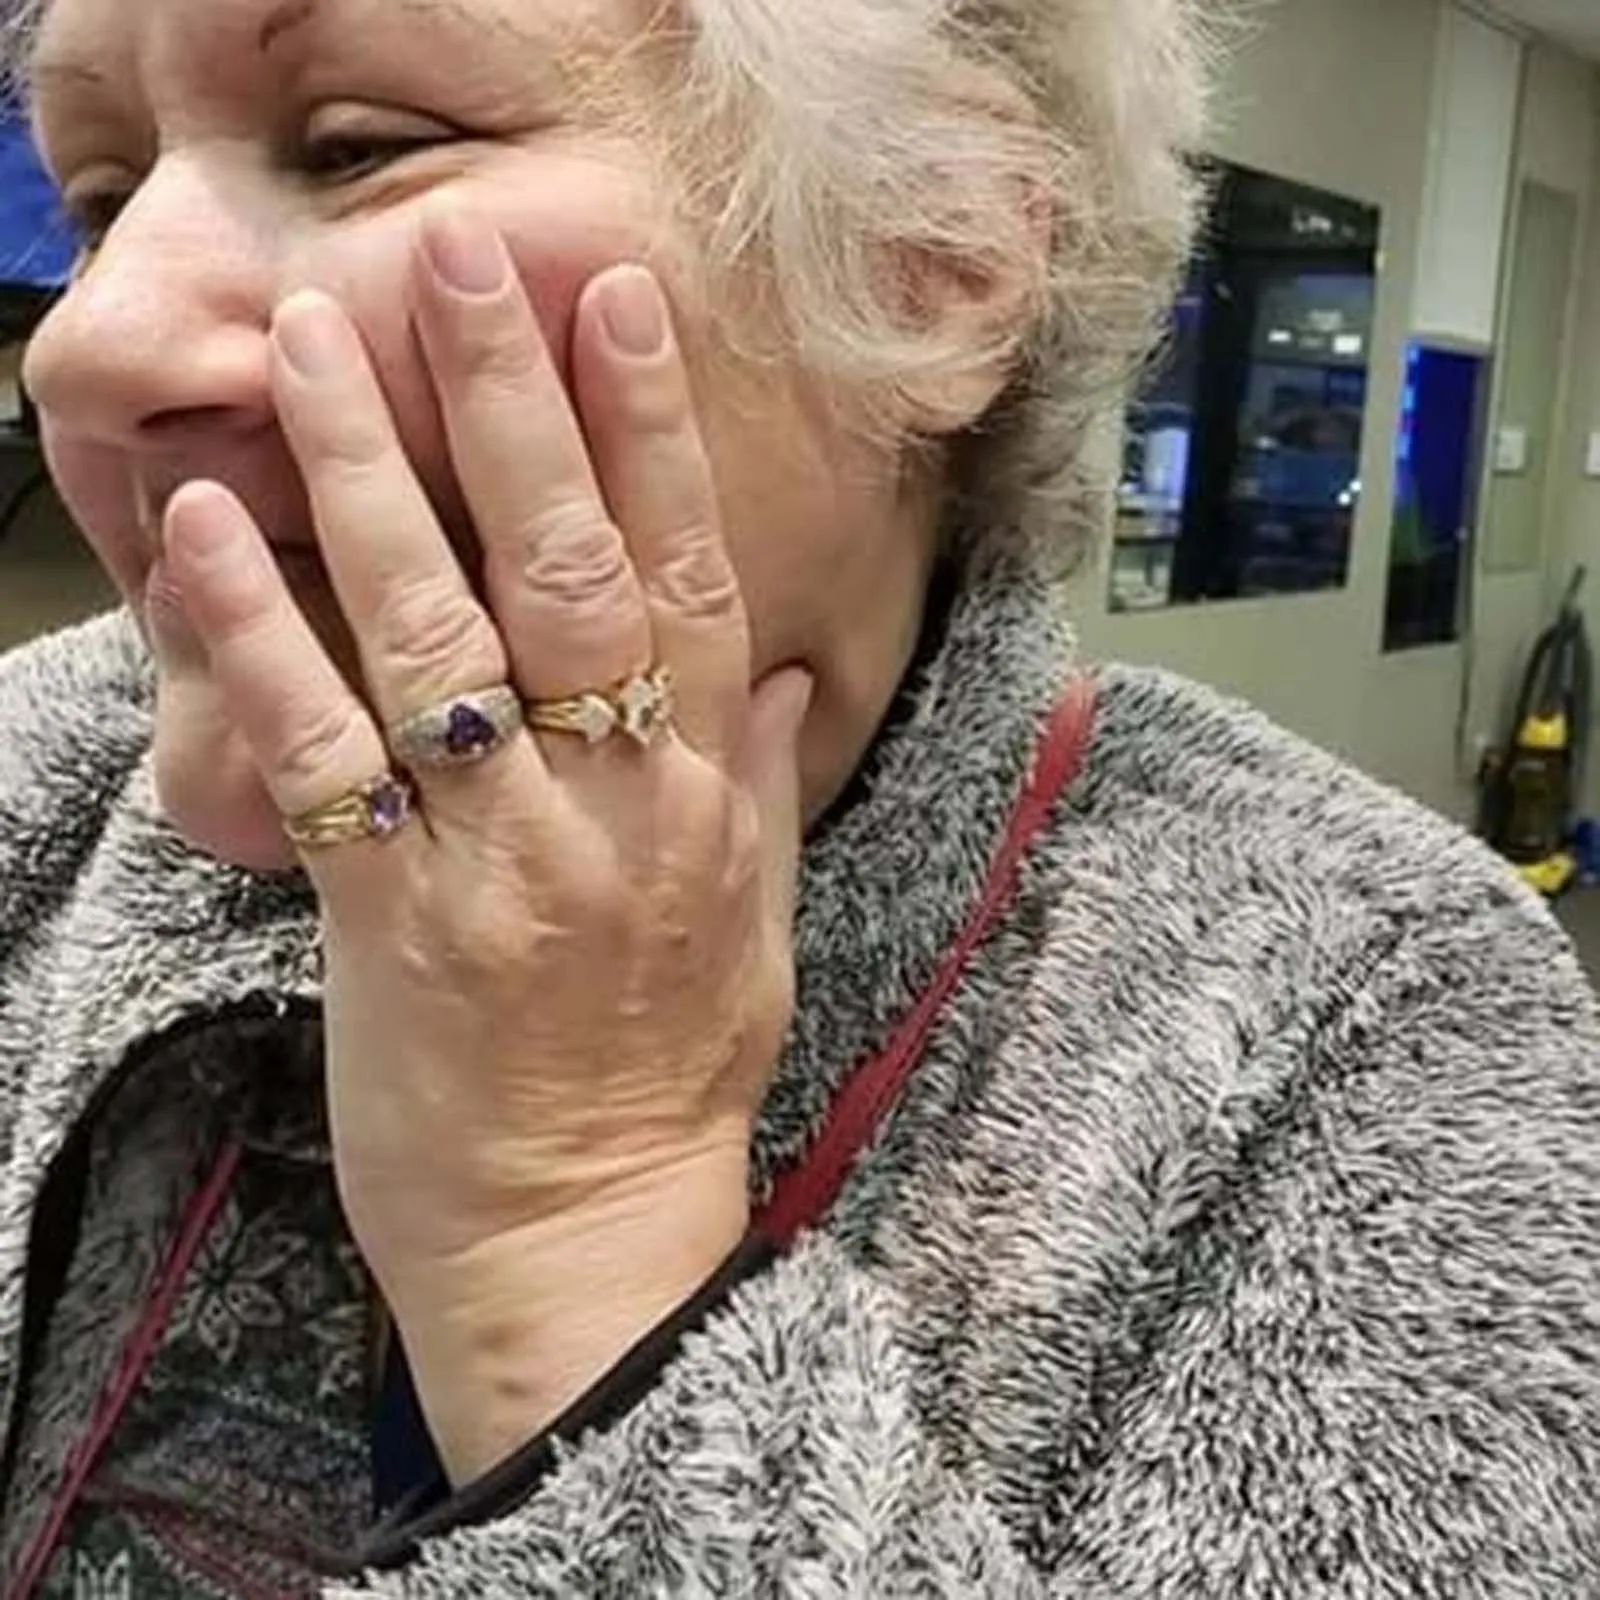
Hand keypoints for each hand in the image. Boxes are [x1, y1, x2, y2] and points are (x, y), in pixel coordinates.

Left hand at [161, 202, 810, 1480]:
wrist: (584, 1236)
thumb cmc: (671, 1082)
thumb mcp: (759, 932)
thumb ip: (761, 790)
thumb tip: (780, 673)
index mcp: (702, 801)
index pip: (686, 582)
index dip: (653, 438)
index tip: (618, 308)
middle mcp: (611, 805)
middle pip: (562, 574)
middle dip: (515, 406)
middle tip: (463, 262)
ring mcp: (499, 855)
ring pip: (434, 634)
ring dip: (375, 476)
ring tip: (319, 341)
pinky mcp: (390, 916)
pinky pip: (319, 754)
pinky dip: (258, 635)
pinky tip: (204, 530)